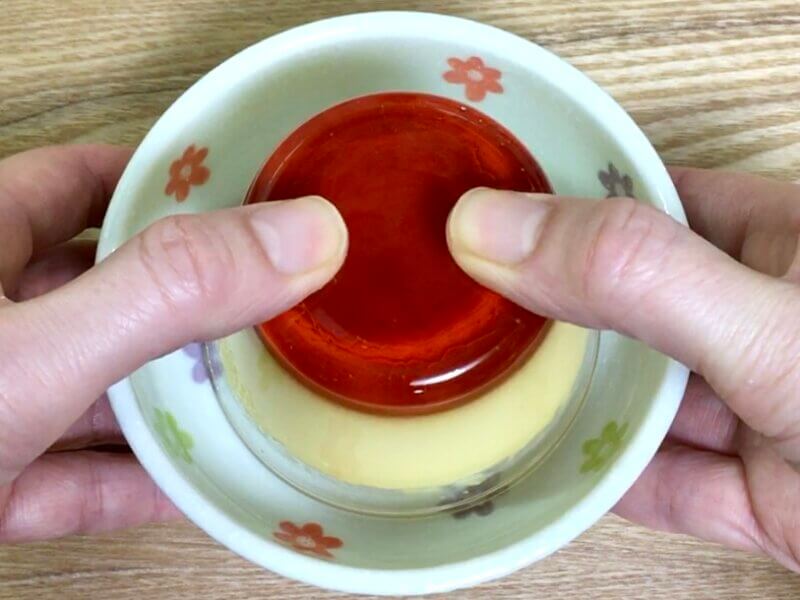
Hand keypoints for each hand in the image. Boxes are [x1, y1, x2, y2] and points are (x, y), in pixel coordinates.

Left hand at [0, 145, 346, 541]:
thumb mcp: (38, 351)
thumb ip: (164, 294)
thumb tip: (303, 238)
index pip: (84, 182)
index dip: (167, 182)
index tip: (257, 197)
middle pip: (106, 291)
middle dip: (192, 300)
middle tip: (285, 303)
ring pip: (93, 390)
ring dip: (169, 402)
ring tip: (264, 396)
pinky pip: (72, 477)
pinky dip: (131, 484)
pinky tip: (198, 491)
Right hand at [447, 169, 799, 570]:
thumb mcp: (772, 329)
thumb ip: (637, 276)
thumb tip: (492, 228)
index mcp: (771, 240)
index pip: (633, 203)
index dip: (546, 207)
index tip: (458, 222)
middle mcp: (754, 317)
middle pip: (619, 304)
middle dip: (538, 311)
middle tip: (440, 313)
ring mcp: (753, 407)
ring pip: (633, 396)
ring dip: (561, 402)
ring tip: (463, 391)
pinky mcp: (754, 492)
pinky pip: (658, 479)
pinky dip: (601, 481)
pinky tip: (531, 473)